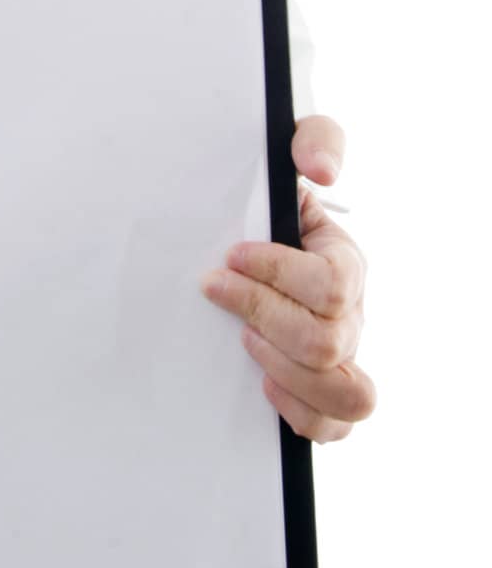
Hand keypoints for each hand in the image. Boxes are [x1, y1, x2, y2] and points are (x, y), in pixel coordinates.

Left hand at [200, 115, 375, 442]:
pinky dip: (301, 413)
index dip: (277, 275)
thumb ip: (314, 141)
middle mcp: (352, 313)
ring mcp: (343, 355)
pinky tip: (263, 386)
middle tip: (215, 291)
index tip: (230, 256)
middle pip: (327, 341)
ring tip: (243, 339)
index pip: (331, 284)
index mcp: (346, 260)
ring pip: (346, 391)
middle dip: (263, 316)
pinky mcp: (323, 390)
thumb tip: (321, 170)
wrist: (248, 235)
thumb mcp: (288, 155)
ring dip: (285, 370)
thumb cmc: (268, 199)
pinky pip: (335, 425)